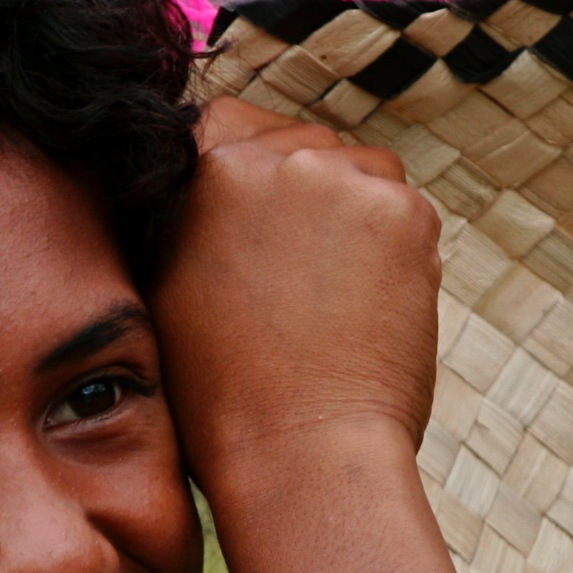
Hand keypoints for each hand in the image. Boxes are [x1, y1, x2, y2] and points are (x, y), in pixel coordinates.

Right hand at [150, 99, 441, 498]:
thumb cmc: (219, 391)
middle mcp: (277, 157)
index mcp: (207, 168)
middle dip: (306, 196)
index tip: (258, 217)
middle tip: (301, 275)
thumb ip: (187, 215)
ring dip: (356, 215)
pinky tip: (369, 307)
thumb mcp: (166, 283)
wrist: (294, 449)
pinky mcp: (406, 213)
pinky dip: (396, 252)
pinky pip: (406, 211)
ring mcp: (345, 179)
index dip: (248, 170)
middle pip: (304, 144)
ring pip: (363, 171)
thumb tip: (203, 184)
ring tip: (333, 296)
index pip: (230, 123)